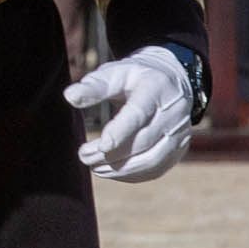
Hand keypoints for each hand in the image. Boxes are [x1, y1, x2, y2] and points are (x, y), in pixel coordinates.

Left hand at [67, 46, 196, 181]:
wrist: (170, 82)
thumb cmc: (135, 78)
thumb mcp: (116, 73)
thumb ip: (94, 86)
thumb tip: (69, 96)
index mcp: (156, 88)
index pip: (139, 114)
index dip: (120, 132)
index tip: (101, 146)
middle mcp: (174, 113)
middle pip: (143, 141)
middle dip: (111, 154)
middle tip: (84, 156)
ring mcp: (179, 133)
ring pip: (151, 161)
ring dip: (120, 169)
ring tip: (94, 166)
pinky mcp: (178, 150)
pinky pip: (155, 169)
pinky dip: (131, 175)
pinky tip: (111, 171)